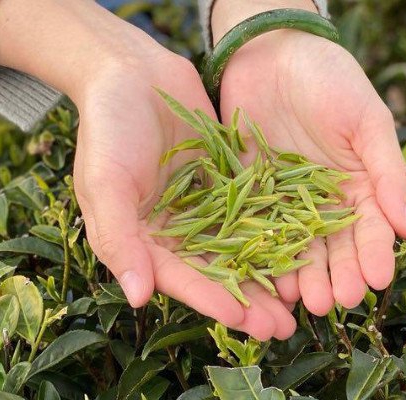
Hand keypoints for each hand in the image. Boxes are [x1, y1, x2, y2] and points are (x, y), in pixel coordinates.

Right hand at [0, 0, 297, 340]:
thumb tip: (138, 297)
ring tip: (299, 302)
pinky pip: (253, 209)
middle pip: (216, 271)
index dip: (212, 300)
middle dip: (248, 301)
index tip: (244, 321)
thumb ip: (119, 238)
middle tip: (283, 328)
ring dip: (267, 274)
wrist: (130, 73)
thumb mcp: (104, 183)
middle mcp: (175, 229)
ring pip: (240, 247)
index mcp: (144, 237)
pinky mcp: (225, 180)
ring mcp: (203, 205)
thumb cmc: (108, 128)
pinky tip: (301, 247)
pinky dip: (274, 229)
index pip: (180, 278)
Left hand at [213, 2, 405, 314]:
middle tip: (336, 301)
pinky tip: (265, 276)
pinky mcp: (248, 191)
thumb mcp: (367, 121)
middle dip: (336, 275)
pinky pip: (255, 226)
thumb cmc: (330, 80)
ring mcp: (284, 198)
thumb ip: (388, 172)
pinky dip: (260, 251)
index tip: (376, 280)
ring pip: (294, 244)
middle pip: (331, 245)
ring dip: (300, 274)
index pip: (369, 228)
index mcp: (357, 184)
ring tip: (303, 300)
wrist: (272, 52)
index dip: (373, 255)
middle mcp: (321, 199)